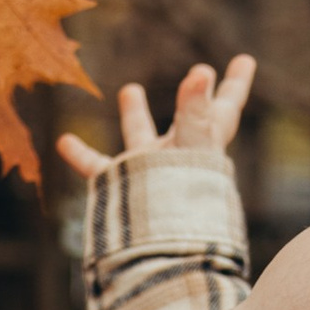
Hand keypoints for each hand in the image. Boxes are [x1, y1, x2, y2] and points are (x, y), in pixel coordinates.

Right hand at [59, 54, 254, 181]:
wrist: (164, 249)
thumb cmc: (188, 195)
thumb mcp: (193, 146)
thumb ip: (195, 110)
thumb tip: (202, 72)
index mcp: (204, 143)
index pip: (225, 107)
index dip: (235, 84)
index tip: (244, 59)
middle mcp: (179, 156)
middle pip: (190, 119)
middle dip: (194, 97)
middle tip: (201, 70)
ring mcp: (151, 172)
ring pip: (143, 137)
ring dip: (136, 114)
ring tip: (130, 89)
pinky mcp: (123, 189)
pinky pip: (99, 169)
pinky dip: (81, 155)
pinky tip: (64, 142)